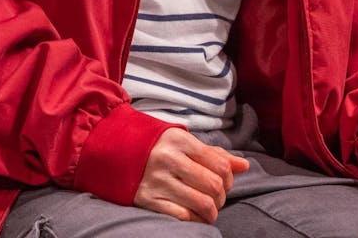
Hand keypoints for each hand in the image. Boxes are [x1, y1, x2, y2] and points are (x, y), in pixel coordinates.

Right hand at [132, 128, 249, 223]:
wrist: (113, 151)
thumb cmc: (156, 147)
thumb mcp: (183, 143)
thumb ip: (214, 154)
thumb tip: (245, 166)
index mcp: (179, 139)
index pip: (220, 163)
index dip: (229, 177)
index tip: (224, 182)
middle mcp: (168, 158)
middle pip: (213, 185)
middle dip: (221, 196)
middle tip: (216, 198)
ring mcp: (156, 180)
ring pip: (202, 203)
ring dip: (212, 211)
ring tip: (209, 209)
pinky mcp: (147, 199)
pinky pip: (182, 215)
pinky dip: (195, 219)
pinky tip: (194, 214)